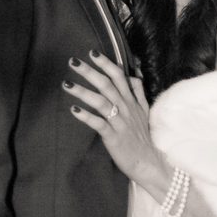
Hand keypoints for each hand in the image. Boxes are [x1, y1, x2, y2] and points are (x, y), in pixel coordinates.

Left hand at [64, 50, 163, 193]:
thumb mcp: (144, 112)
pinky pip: (99, 124)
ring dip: (82, 92)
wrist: (151, 164)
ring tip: (65, 84)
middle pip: (107, 85)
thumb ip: (138, 93)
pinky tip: (73, 110)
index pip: (120, 77)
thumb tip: (134, 74)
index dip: (107, 64)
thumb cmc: (143, 138)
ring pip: (101, 102)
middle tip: (72, 61)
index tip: (92, 52)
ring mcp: (120, 123)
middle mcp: (126, 109)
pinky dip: (86, 116)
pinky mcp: (114, 137)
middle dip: (89, 72)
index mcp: (132, 102)